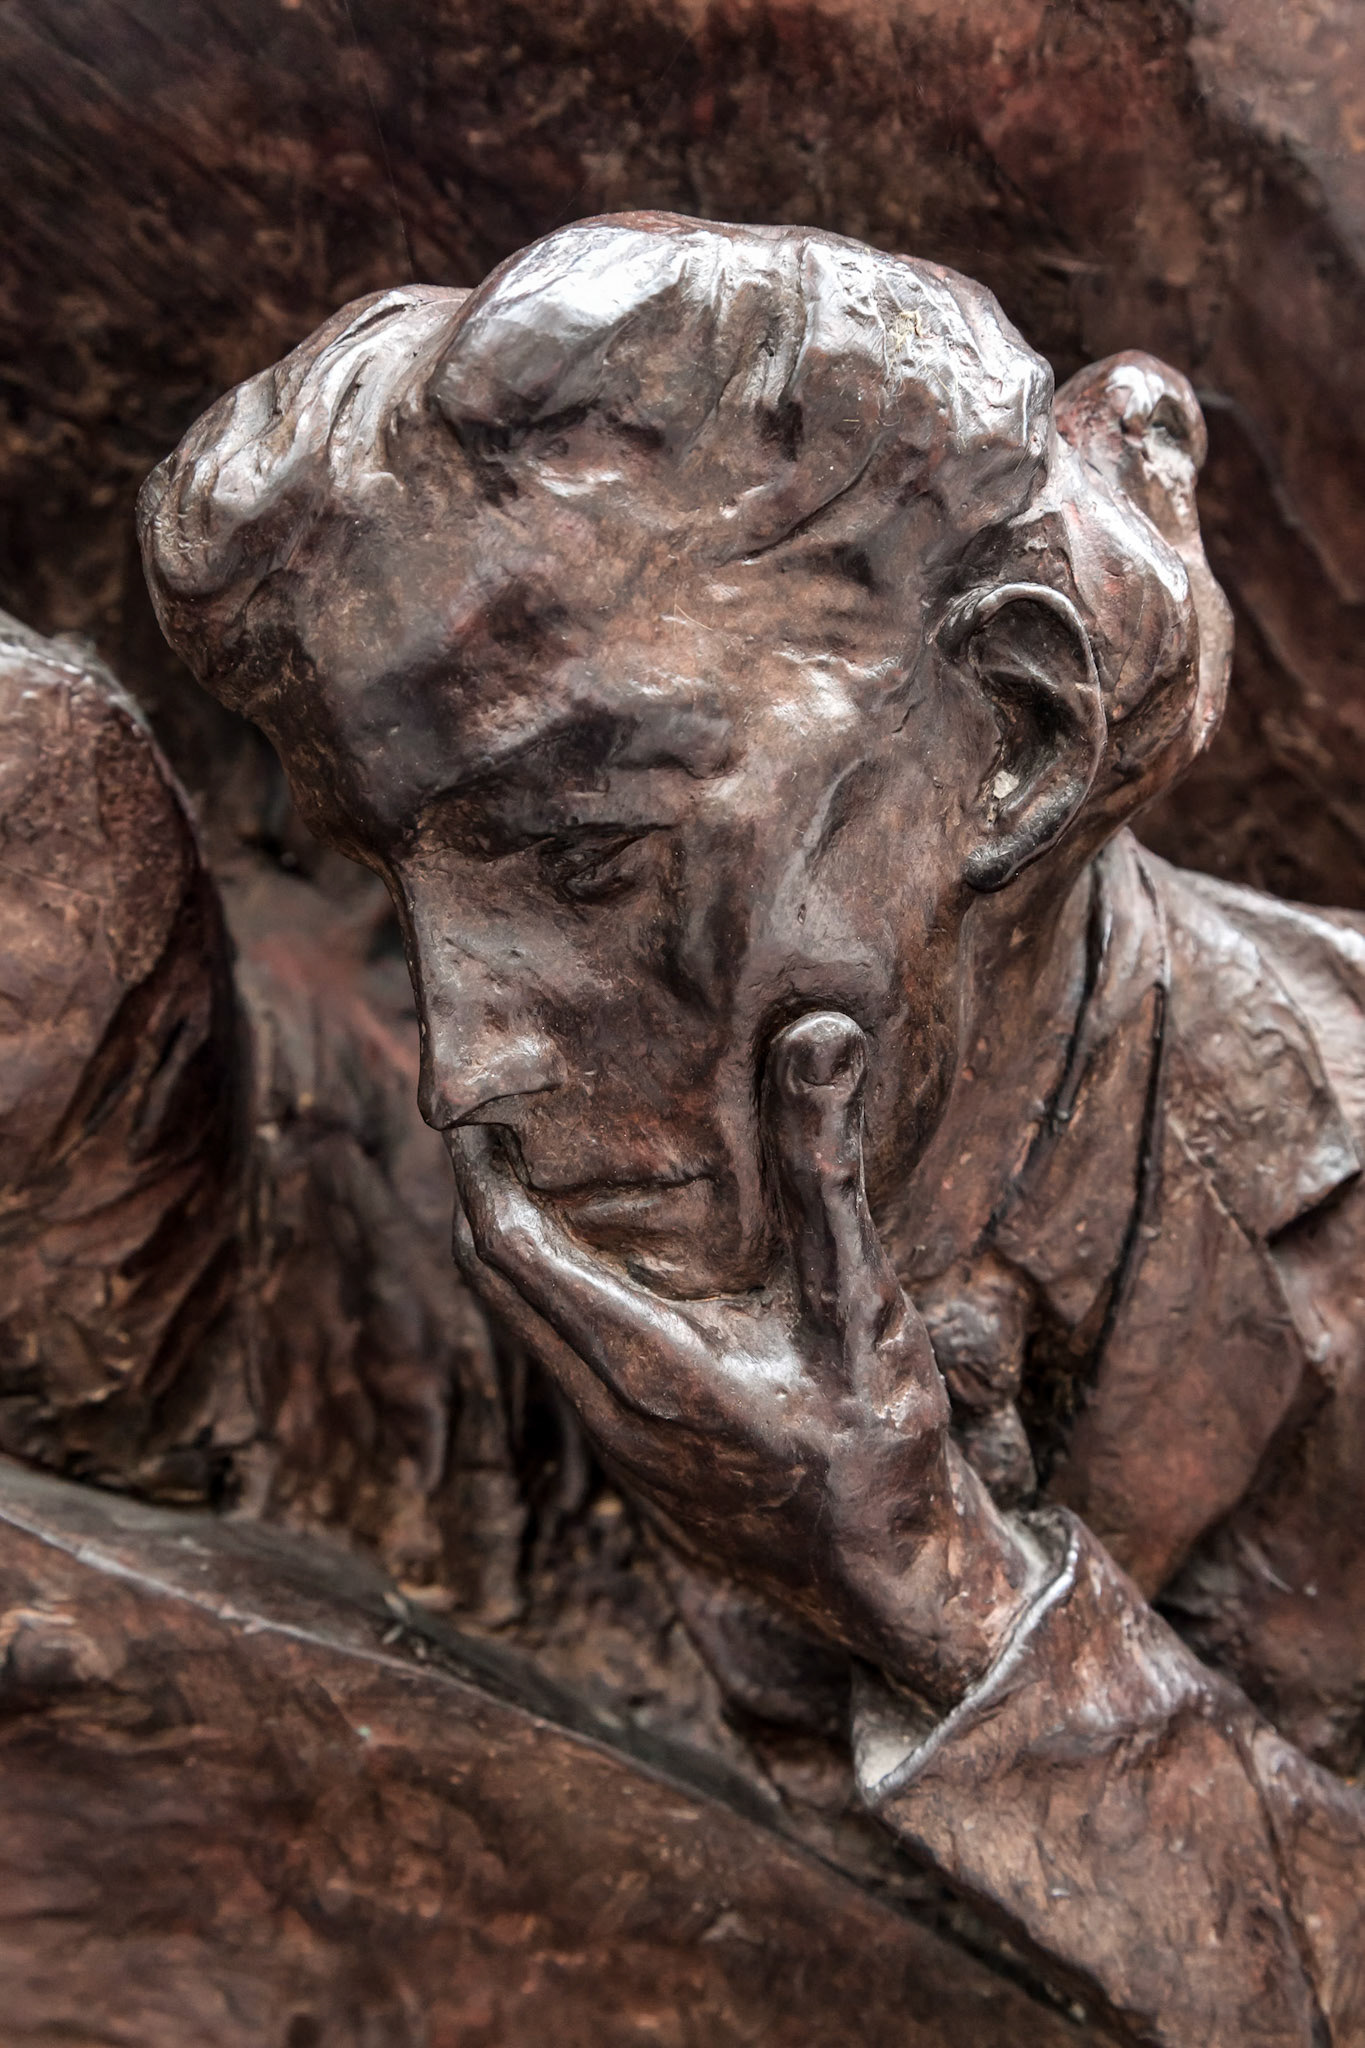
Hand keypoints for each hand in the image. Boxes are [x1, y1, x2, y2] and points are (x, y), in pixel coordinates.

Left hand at [448, 1013, 1040, 1707]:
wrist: (894, 1597)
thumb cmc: (883, 1448)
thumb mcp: (861, 1304)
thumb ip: (827, 1170)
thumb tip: (816, 1034)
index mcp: (643, 1366)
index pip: (508, 1249)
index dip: (478, 1167)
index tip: (477, 1092)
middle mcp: (605, 1409)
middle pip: (493, 1281)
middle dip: (479, 1193)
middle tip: (495, 1107)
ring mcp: (613, 1446)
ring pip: (522, 1324)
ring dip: (511, 1244)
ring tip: (535, 1160)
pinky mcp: (634, 1465)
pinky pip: (560, 1360)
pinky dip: (551, 1292)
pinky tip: (607, 1256)